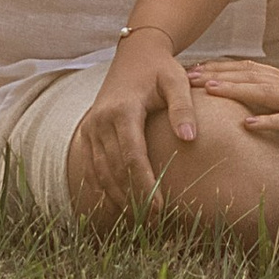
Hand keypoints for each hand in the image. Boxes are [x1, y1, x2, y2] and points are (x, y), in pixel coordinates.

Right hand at [66, 28, 194, 218]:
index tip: (161, 208)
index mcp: (123, 109)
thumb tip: (190, 139)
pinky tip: (119, 207)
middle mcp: (101, 121)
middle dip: (134, 199)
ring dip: (119, 199)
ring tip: (140, 221)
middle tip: (154, 223)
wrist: (134, 54)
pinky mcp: (88, 134)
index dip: (145, 186)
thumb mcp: (176, 80)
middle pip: (116, 171)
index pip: (132, 157)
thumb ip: (183, 108)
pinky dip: (104, 190)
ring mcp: (91, 128)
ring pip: (102, 174)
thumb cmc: (160, 68)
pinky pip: (93, 169)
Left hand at [183, 57, 278, 149]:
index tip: (196, 70)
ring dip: (234, 89)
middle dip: (217, 75)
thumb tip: (275, 111)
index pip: (254, 70)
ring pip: (266, 91)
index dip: (224, 70)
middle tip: (184, 75)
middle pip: (252, 75)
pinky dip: (270, 122)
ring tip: (206, 90)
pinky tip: (249, 126)